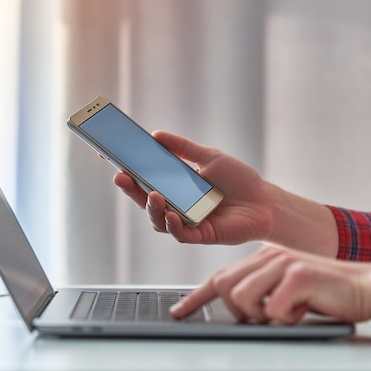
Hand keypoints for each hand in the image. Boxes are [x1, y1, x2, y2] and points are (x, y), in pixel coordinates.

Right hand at [113, 130, 276, 244]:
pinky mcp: (199, 235)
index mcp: (175, 185)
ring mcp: (185, 221)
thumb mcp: (209, 157)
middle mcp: (176, 204)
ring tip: (152, 194)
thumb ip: (183, 148)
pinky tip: (172, 214)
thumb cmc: (239, 180)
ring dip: (151, 208)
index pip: (144, 176)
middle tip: (119, 175)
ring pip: (158, 219)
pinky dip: (173, 224)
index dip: (125, 167)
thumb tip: (155, 135)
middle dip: (130, 188)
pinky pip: (180, 233)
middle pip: (144, 198)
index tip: (106, 153)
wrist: (264, 201)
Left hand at [170, 246, 370, 323]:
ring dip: (262, 315)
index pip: (220, 277)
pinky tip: (303, 310)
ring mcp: (282, 263)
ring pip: (243, 298)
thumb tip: (235, 309)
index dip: (197, 298)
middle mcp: (268, 256)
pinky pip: (272, 308)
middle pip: (225, 286)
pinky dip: (286, 318)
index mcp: (262, 258)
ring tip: (286, 311)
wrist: (365, 287)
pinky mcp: (297, 275)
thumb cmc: (325, 294)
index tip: (179, 312)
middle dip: (237, 310)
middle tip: (264, 316)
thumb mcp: (284, 289)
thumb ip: (260, 291)